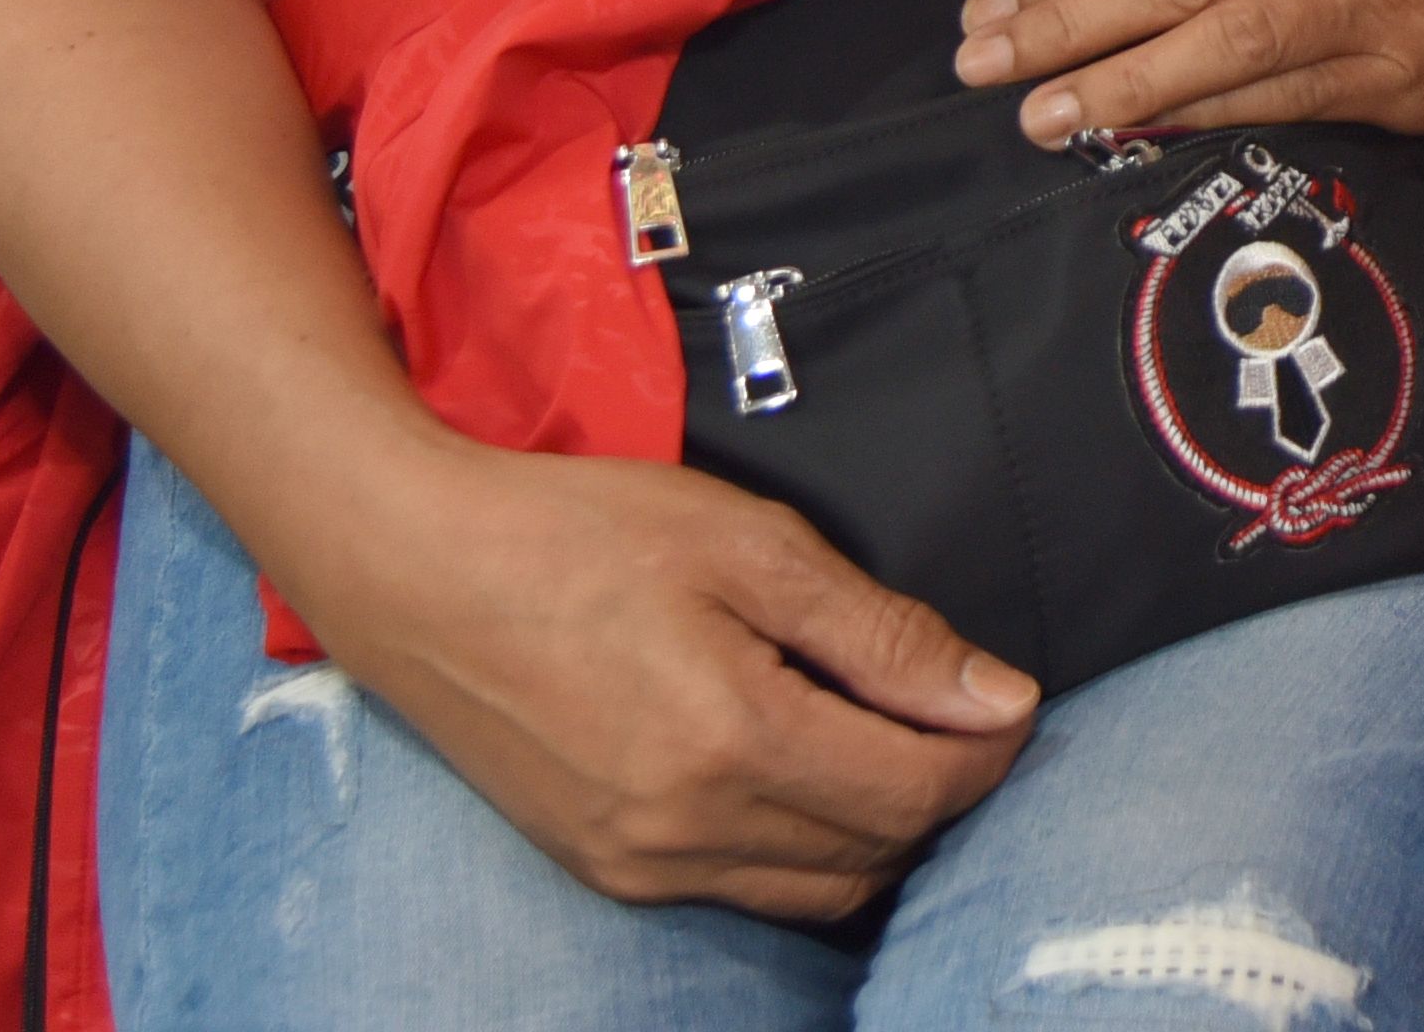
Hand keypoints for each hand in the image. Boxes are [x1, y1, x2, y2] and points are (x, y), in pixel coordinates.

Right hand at [287, 440, 1032, 920]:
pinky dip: (803, 848)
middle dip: (943, 792)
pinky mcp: (603, 867)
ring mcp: (638, 863)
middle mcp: (686, 829)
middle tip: (959, 712)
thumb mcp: (749, 546)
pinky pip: (746, 890)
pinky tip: (805, 768)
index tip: (1009, 700)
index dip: (986, 752)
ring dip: (878, 830)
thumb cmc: (579, 534)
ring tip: (888, 738)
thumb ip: (882, 633)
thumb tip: (997, 697)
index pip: (917, 792)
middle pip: (877, 851)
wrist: (413, 571)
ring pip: (818, 889)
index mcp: (732, 740)